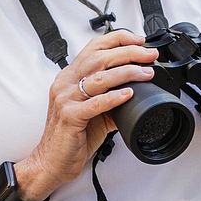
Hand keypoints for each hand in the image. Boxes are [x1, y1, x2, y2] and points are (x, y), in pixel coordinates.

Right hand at [19, 29, 159, 200]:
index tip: (139, 41)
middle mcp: (65, 83)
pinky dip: (114, 97)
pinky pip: (95, 103)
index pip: (93, 47)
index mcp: (70, 76)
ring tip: (145, 73)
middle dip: (128, 53)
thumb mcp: (93, 111)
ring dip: (127, 72)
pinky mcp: (69, 116)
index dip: (118, 40)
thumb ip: (111, 98)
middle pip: (99, 58)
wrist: (51, 161)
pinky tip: (129, 94)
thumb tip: (137, 90)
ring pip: (99, 78)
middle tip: (149, 56)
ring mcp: (66, 99)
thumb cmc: (71, 136)